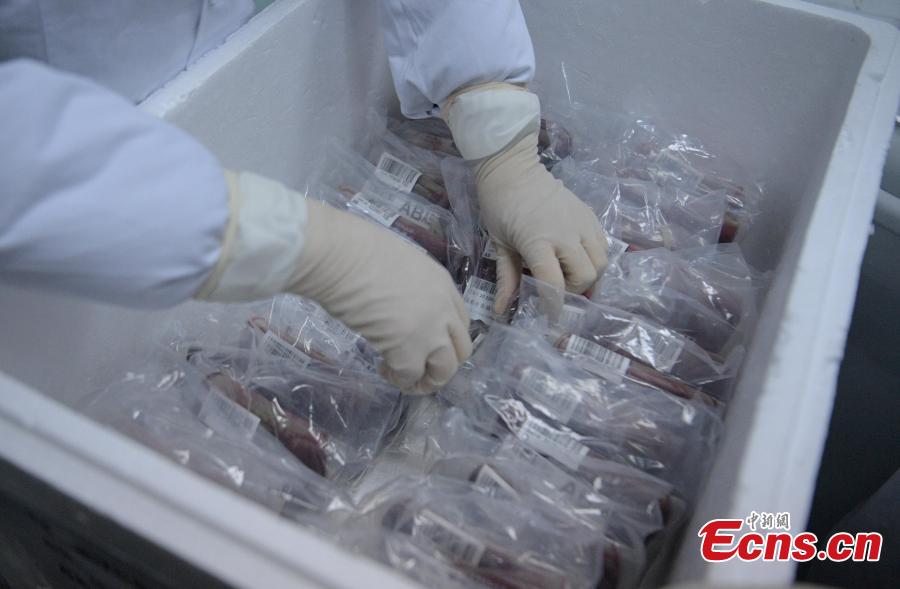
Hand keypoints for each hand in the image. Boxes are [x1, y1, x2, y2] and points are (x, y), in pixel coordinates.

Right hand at [196, 171, 470, 393]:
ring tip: (405, 378)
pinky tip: (384, 370)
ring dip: (427, 380)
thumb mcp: (398, 262)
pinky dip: (400, 380)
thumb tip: (395, 300)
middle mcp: (443, 309)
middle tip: (419, 367)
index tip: (427, 342)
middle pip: (461, 349)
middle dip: (443, 363)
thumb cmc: (356, 250)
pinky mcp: (407, 350)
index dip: (447, 337)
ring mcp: (429, 331)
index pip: (460, 320)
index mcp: (442, 284)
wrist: (340, 257)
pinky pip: (411, 376)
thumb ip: (408, 285)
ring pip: (445, 370)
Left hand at [444, 85, 607, 312]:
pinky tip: (579, 260)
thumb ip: (507, 278)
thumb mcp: (500, 245)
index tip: (551, 316)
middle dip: (575, 290)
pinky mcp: (589, 214)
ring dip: (590, 276)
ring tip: (572, 277)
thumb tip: (502, 310)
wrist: (513, 170)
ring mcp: (581, 222)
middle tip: (560, 291)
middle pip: (586, 275)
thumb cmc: (500, 208)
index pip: (555, 283)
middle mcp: (565, 233)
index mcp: (537, 241)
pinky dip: (595, 258)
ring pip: (601, 261)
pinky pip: (603, 244)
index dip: (555, 304)